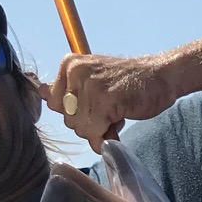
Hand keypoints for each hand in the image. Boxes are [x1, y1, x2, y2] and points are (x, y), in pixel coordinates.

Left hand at [41, 53, 177, 151]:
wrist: (162, 76)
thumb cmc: (129, 82)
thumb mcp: (91, 78)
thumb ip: (66, 88)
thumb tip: (39, 91)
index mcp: (69, 65)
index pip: (53, 104)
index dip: (77, 112)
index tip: (95, 103)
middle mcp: (76, 72)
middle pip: (68, 119)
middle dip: (89, 122)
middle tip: (110, 108)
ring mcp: (90, 86)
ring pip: (81, 129)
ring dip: (100, 129)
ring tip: (116, 111)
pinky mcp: (105, 100)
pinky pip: (95, 133)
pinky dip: (107, 137)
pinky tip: (119, 120)